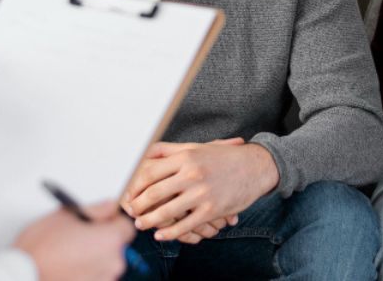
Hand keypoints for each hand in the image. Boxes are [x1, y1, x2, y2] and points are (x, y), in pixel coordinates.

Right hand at [13, 201, 133, 280]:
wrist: (22, 276)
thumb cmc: (40, 249)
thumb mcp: (65, 216)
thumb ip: (94, 209)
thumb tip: (109, 206)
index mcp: (110, 240)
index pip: (125, 227)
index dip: (112, 222)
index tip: (100, 221)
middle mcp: (112, 263)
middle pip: (115, 247)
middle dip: (101, 240)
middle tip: (79, 237)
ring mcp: (103, 280)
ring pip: (104, 264)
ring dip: (92, 258)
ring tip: (68, 254)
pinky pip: (94, 277)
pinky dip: (85, 273)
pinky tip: (67, 268)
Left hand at [122, 138, 278, 241]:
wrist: (254, 167)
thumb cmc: (223, 157)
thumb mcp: (196, 148)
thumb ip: (170, 151)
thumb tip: (145, 152)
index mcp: (185, 157)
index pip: (149, 172)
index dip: (134, 184)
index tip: (127, 192)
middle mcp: (192, 174)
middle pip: (154, 192)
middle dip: (138, 205)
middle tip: (129, 211)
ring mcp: (202, 193)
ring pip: (167, 211)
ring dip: (149, 221)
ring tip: (141, 224)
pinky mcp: (211, 210)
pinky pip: (185, 225)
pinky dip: (170, 233)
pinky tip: (161, 235)